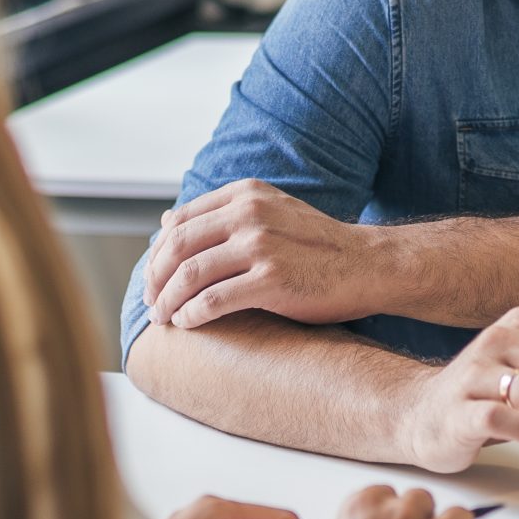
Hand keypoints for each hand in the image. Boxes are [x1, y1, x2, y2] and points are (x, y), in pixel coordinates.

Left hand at [147, 179, 378, 328]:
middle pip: (177, 247)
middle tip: (150, 303)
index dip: (157, 254)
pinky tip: (188, 324)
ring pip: (189, 275)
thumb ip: (222, 214)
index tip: (153, 278)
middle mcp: (250, 213)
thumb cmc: (317, 245)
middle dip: (155, 279)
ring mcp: (261, 245)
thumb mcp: (271, 211)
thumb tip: (164, 221)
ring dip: (167, 301)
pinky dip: (191, 315)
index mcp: (246, 194)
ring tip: (163, 318)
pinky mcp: (271, 280)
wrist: (367, 265)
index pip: (179, 221)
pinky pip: (212, 300)